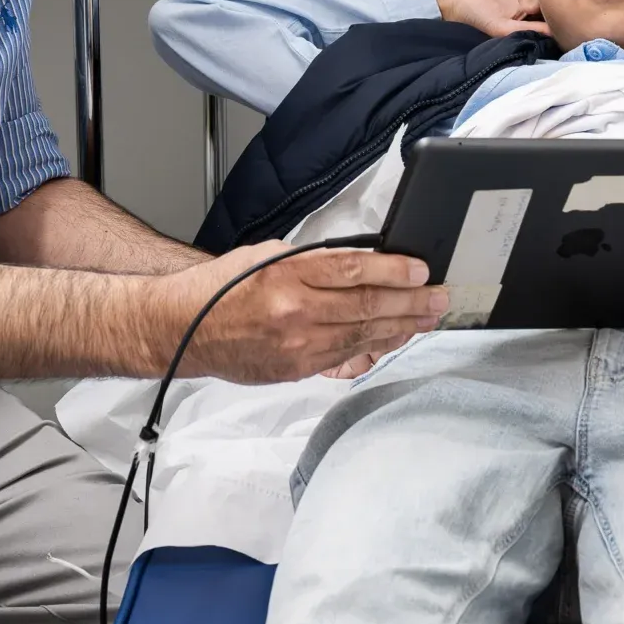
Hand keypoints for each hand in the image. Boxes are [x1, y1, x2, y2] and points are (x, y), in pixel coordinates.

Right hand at [153, 243, 446, 383]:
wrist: (183, 330)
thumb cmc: (223, 286)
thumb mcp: (267, 255)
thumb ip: (313, 261)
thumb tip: (363, 264)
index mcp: (286, 273)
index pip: (354, 270)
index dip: (394, 271)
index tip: (421, 269)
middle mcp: (295, 310)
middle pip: (368, 305)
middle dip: (412, 302)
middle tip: (440, 297)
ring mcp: (298, 345)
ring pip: (364, 334)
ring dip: (403, 326)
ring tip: (429, 317)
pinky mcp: (297, 369)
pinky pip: (347, 357)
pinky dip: (376, 346)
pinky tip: (396, 338)